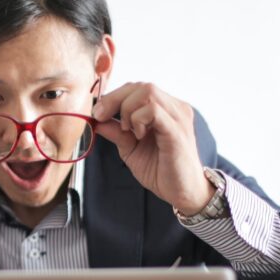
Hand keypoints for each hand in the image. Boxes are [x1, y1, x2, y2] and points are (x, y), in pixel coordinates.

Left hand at [92, 82, 212, 214]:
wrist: (183, 193)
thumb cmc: (161, 170)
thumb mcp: (131, 149)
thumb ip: (117, 133)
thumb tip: (96, 121)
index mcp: (166, 109)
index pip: (138, 88)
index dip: (114, 96)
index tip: (97, 113)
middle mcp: (175, 108)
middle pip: (141, 86)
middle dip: (115, 99)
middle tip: (101, 117)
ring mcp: (178, 117)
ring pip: (148, 92)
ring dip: (127, 109)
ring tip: (127, 130)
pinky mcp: (177, 131)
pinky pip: (154, 111)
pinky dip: (138, 119)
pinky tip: (137, 135)